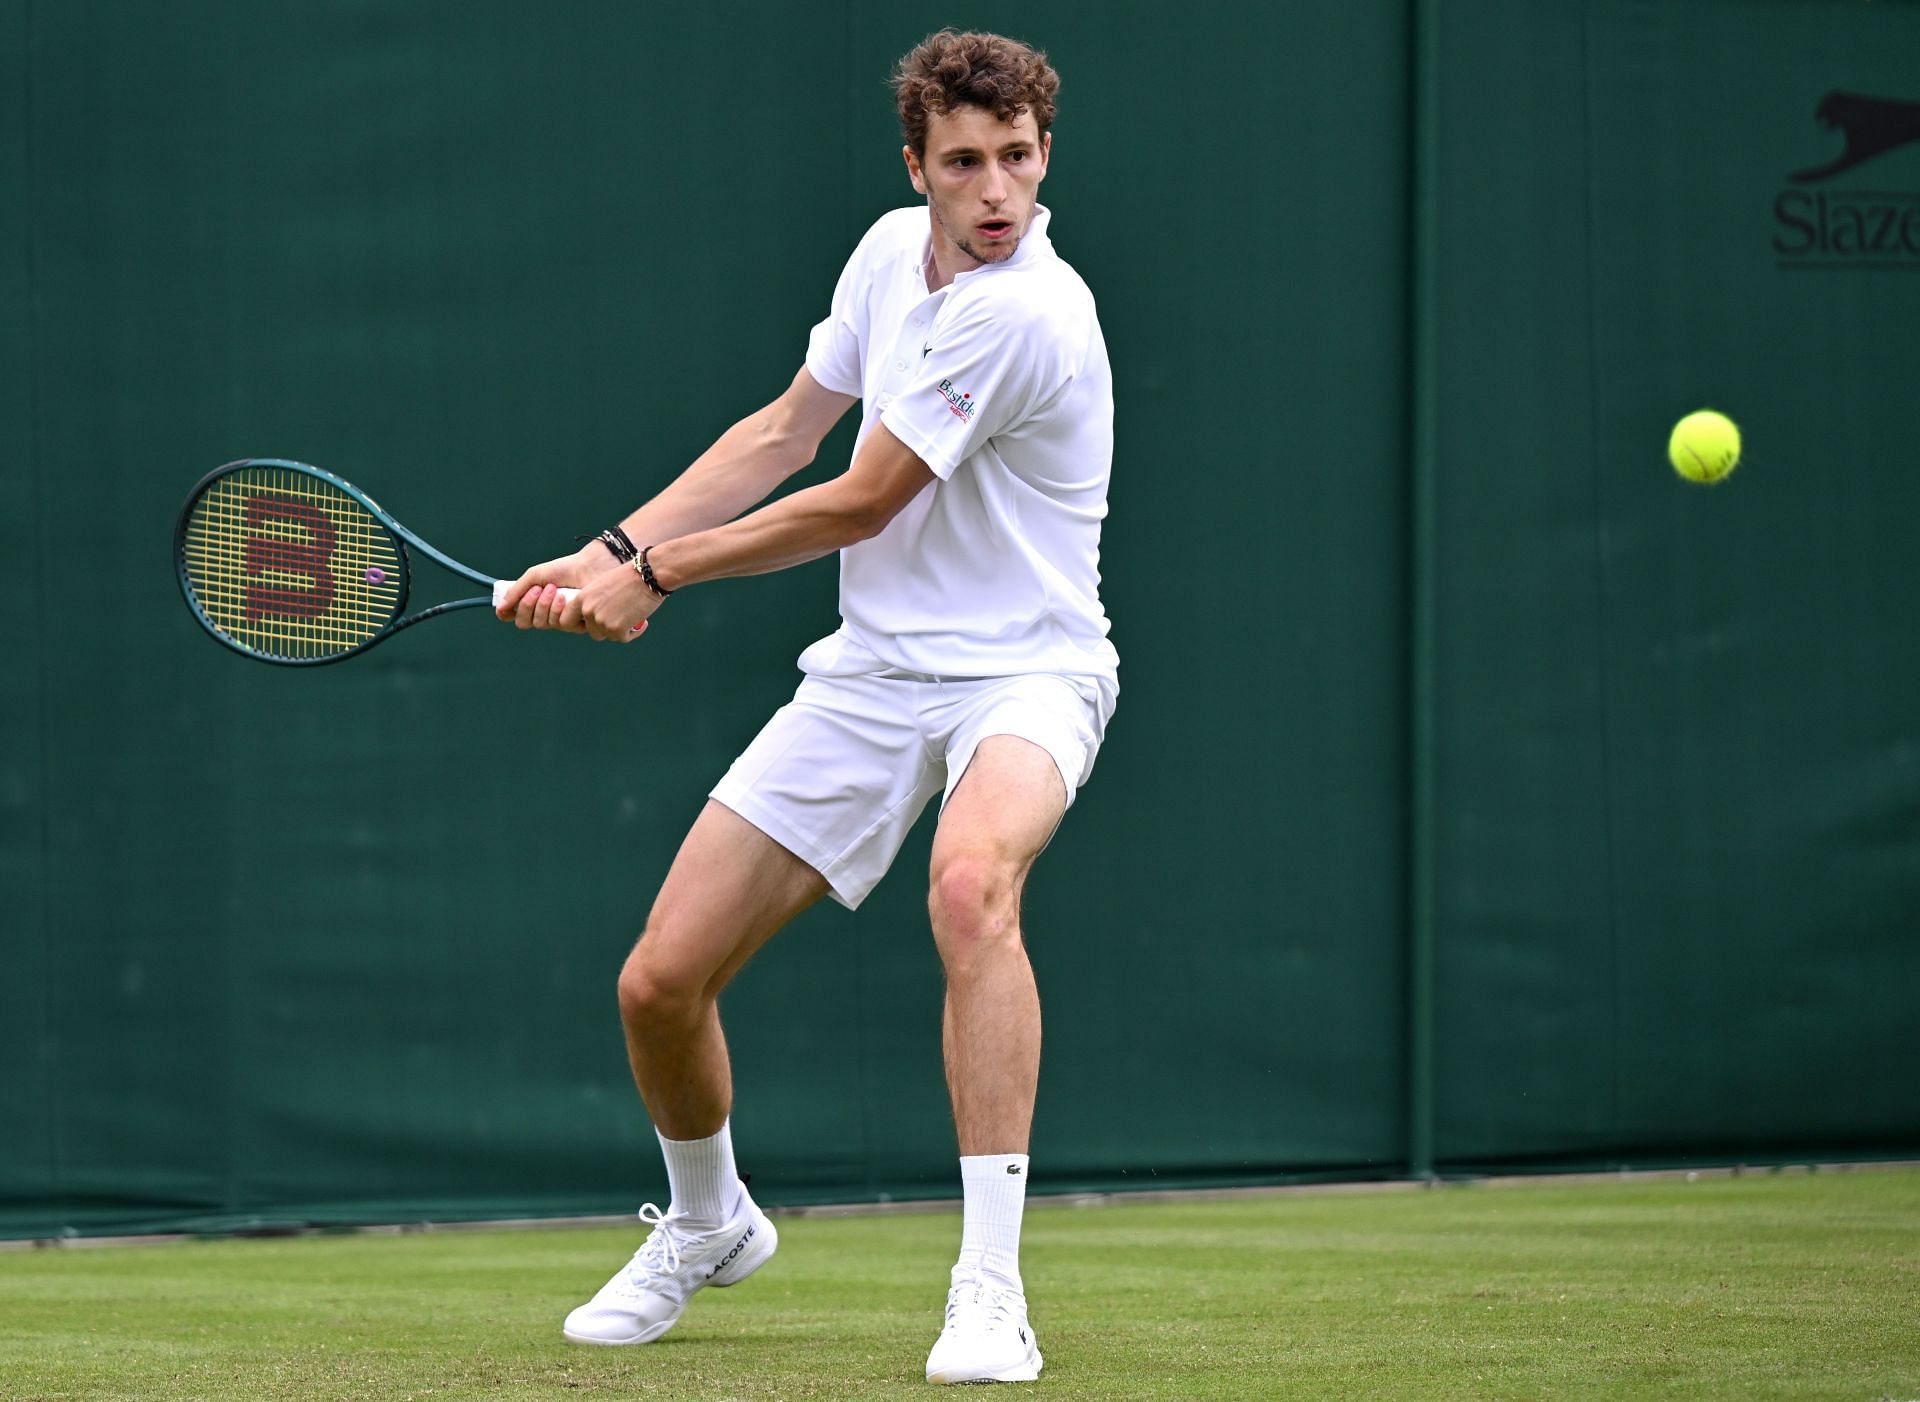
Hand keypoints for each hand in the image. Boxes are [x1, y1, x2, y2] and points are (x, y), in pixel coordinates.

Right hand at [496, 547, 616, 631]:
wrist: (589, 567)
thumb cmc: (564, 569)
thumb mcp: (535, 576)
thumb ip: (516, 590)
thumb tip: (499, 608)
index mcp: (534, 603)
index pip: (516, 616)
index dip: (508, 614)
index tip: (505, 608)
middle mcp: (546, 614)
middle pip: (525, 623)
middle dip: (529, 605)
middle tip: (539, 589)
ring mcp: (561, 620)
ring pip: (542, 624)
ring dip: (545, 605)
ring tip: (555, 589)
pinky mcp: (577, 624)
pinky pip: (560, 625)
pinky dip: (559, 610)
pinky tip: (567, 598)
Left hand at [562, 559, 662, 641]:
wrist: (648, 575)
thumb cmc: (630, 577)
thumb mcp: (603, 586)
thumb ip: (594, 601)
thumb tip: (594, 617)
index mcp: (582, 598)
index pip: (567, 620)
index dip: (581, 624)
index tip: (594, 623)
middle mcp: (588, 611)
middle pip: (593, 632)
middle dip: (607, 629)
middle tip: (621, 619)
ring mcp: (601, 621)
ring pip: (609, 636)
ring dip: (621, 630)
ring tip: (632, 617)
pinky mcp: (617, 629)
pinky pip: (623, 638)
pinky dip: (633, 633)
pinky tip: (642, 623)